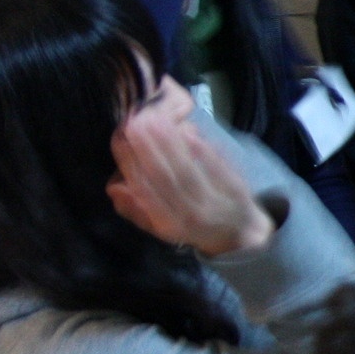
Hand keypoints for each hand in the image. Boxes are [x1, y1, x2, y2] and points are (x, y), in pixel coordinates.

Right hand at [107, 80, 273, 256]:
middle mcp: (191, 215)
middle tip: (133, 124)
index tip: (120, 141)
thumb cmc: (193, 227)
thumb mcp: (161, 227)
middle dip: (148, 151)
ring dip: (171, 145)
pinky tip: (187, 131)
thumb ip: (136, 209)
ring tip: (154, 120)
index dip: (131, 167)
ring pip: (188, 172)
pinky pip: (218, 168)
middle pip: (166, 180)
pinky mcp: (237, 189)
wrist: (240, 234)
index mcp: (169, 225)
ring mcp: (216, 202)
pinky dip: (202, 151)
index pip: (145, 193)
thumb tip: (114, 187)